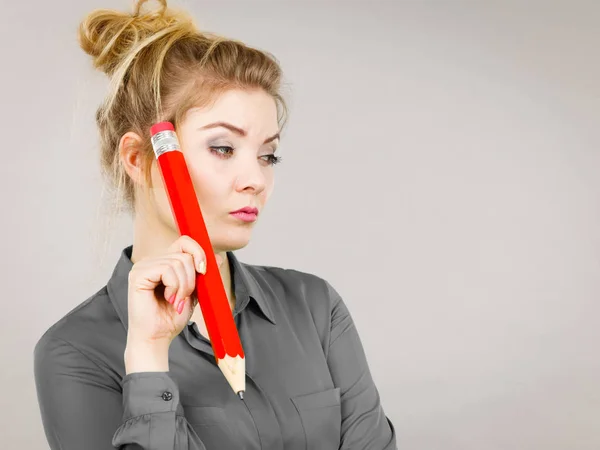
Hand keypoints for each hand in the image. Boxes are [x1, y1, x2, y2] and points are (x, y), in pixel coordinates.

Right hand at [124, 235, 222, 372]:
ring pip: (178, 262)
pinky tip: (168, 299)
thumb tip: (217, 257)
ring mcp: (142, 266)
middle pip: (184, 253)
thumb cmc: (172, 318)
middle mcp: (151, 261)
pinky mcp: (137, 275)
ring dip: (184, 286)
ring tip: (176, 301)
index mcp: (163, 262)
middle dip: (192, 278)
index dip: (199, 253)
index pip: (185, 242)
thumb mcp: (193, 292)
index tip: (204, 271)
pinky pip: (166, 269)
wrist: (157, 338)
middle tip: (184, 297)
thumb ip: (201, 274)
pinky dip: (174, 286)